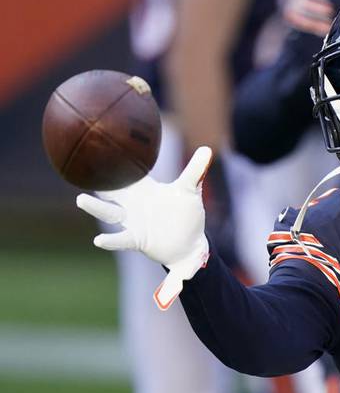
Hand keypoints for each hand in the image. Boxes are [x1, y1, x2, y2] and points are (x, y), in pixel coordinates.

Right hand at [76, 147, 212, 309]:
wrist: (190, 244)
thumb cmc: (187, 214)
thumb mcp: (190, 191)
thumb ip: (195, 171)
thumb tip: (208, 148)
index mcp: (146, 190)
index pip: (127, 174)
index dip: (115, 164)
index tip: (98, 149)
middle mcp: (134, 204)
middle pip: (111, 191)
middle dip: (98, 183)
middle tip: (79, 170)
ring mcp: (133, 222)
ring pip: (109, 213)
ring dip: (95, 207)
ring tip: (81, 199)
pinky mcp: (137, 239)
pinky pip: (120, 239)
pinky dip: (110, 241)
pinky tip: (99, 240)